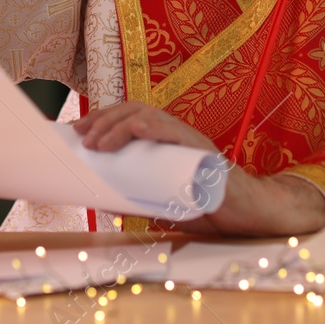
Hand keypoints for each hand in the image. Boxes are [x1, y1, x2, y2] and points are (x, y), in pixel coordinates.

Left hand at [72, 101, 324, 236]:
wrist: (248, 213)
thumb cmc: (207, 206)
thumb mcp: (163, 202)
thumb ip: (137, 198)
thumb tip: (103, 199)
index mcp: (166, 141)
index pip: (129, 117)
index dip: (101, 118)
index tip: (77, 129)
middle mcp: (176, 133)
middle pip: (134, 110)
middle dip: (103, 119)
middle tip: (81, 137)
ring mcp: (189, 138)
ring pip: (148, 116)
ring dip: (117, 124)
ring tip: (96, 142)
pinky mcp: (201, 149)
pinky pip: (171, 130)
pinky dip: (148, 127)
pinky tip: (131, 131)